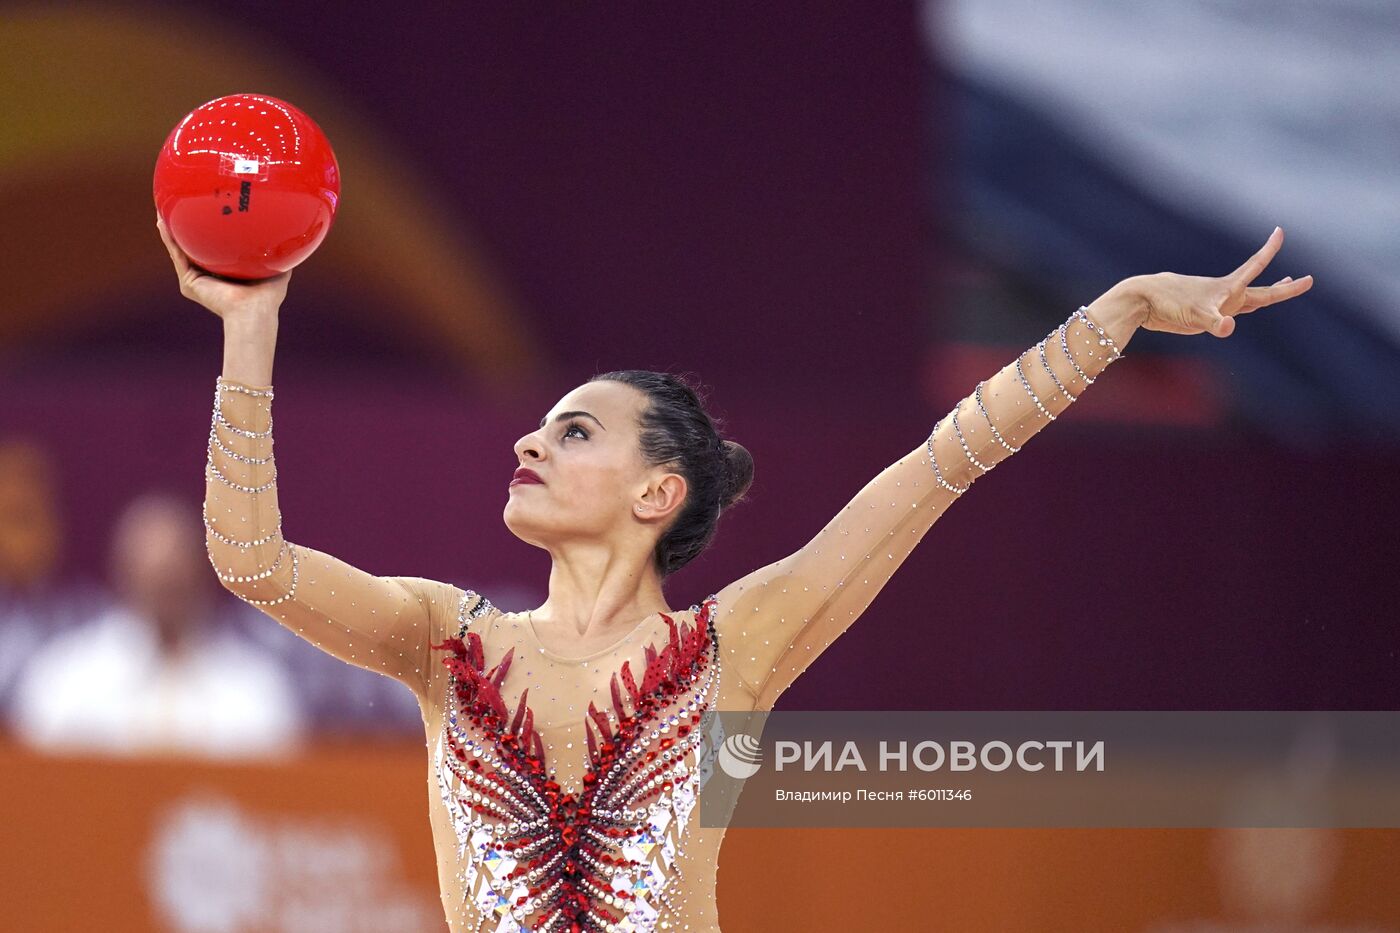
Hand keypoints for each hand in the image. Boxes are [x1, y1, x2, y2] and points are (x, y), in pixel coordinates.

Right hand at [156, 213, 291, 321]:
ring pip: (181, 249)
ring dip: (172, 230)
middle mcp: (209, 275)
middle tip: (180, 206)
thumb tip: (291, 232)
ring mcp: (197, 279)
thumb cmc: (268, 294)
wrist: (254, 309)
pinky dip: (169, 239)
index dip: (211, 231)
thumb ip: (280, 251)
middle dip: (186, 228)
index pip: (216, 247)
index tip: (208, 211)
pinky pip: (177, 255)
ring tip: (163, 210)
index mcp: (227, 271)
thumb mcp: (277, 266)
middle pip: (194, 247)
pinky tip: (162, 222)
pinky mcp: (189, 283)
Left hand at [1134, 227, 1313, 338]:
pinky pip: (1229, 312)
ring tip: (1283, 283)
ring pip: (1248, 298)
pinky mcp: (1204, 315)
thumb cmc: (1169, 304)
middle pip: (1262, 290)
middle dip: (1285, 287)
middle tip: (1309, 279)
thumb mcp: (1195, 316)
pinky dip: (1239, 310)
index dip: (1268, 250)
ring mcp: (1216, 304)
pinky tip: (1239, 311)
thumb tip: (1229, 327)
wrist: (1142, 303)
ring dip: (1267, 292)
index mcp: (1228, 289)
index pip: (1255, 267)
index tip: (1279, 230)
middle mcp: (1226, 295)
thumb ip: (1214, 322)